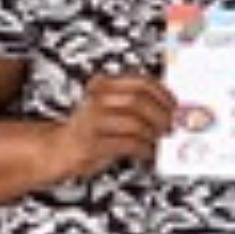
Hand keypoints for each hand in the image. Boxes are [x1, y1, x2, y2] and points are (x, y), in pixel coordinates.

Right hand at [45, 76, 175, 185]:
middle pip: (139, 101)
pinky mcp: (92, 144)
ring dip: (153, 133)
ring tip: (158, 140)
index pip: (141, 81)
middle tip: (170, 125)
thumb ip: (137, 104)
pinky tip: (147, 151)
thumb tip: (172, 108)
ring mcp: (92, 122)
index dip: (164, 94)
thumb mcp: (111, 108)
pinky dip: (144, 149)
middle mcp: (96, 100)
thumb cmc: (91, 129)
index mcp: (103, 85)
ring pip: (135, 122)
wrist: (59, 149)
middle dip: (161, 115)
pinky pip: (128, 144)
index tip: (175, 105)